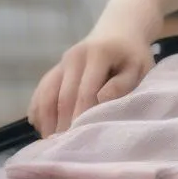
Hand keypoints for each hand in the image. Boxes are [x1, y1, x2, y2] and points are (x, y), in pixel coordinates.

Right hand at [27, 28, 153, 138]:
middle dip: (61, 123)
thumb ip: (123, 82)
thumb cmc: (133, 55)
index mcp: (97, 54)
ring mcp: (61, 62)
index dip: (81, 116)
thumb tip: (101, 99)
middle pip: (62, 96)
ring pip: (47, 93)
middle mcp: (74, 56)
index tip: (79, 139)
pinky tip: (40, 127)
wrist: (120, 30)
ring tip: (49, 143)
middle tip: (62, 149)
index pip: (85, 91)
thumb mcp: (139, 66)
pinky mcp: (55, 68)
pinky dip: (38, 109)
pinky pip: (41, 90)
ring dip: (46, 119)